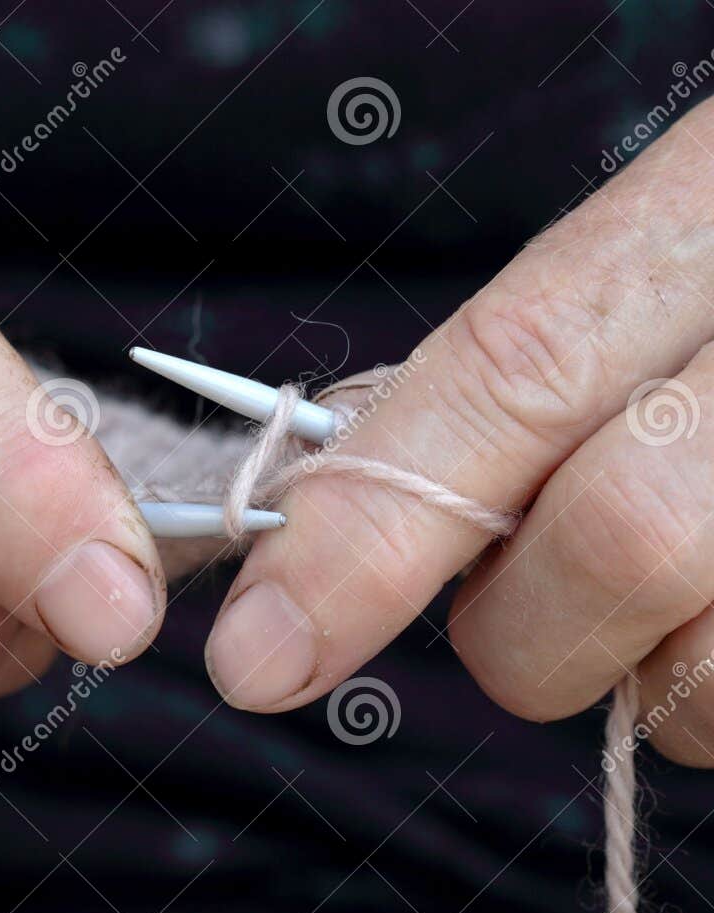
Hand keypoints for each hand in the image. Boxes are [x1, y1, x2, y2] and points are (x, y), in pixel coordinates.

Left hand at [205, 100, 713, 765]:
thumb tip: (315, 545)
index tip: (255, 657)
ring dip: (648, 674)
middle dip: (522, 630)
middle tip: (519, 607)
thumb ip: (503, 390)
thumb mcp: (642, 273)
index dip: (369, 528)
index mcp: (701, 227)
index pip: (508, 377)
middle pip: (615, 544)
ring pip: (706, 672)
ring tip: (674, 591)